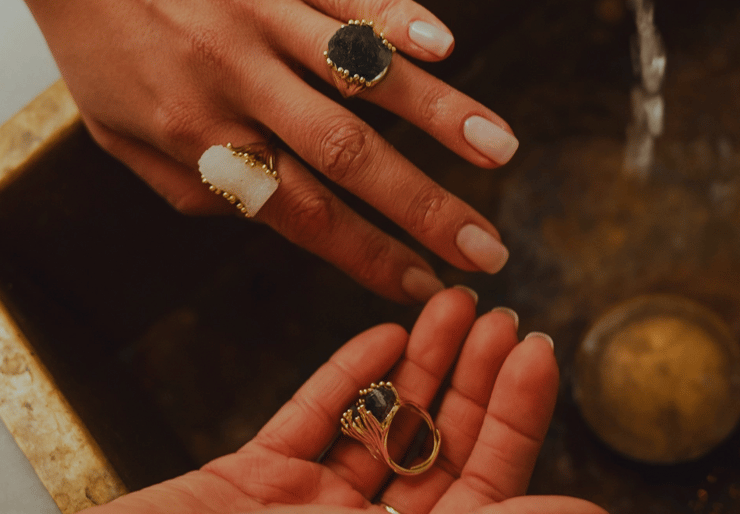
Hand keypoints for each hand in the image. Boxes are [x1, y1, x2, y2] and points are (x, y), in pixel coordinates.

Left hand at [4, 0, 518, 300]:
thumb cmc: (95, 35)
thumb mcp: (117, 131)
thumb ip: (189, 183)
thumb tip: (258, 213)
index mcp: (198, 132)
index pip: (299, 211)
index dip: (366, 254)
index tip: (423, 285)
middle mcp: (235, 78)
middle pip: (346, 154)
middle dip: (424, 209)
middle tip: (486, 249)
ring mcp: (259, 11)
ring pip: (360, 71)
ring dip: (436, 115)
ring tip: (499, 151)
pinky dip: (397, 17)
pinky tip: (445, 46)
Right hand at [93, 290, 606, 513]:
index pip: (485, 487)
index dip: (516, 416)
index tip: (537, 348)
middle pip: (436, 448)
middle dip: (470, 376)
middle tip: (498, 312)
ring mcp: (309, 512)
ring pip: (379, 424)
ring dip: (416, 363)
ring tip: (450, 302)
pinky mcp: (256, 481)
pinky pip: (312, 420)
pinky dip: (347, 376)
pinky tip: (382, 334)